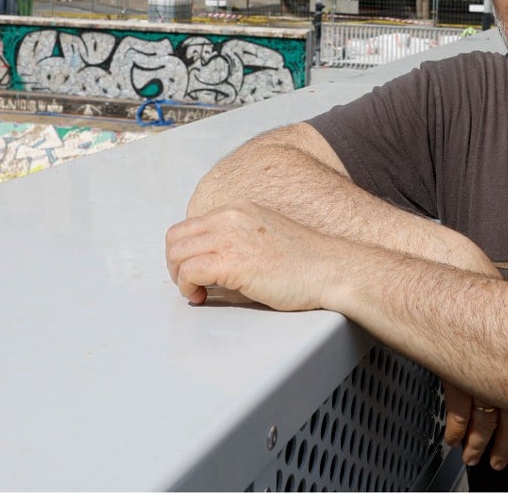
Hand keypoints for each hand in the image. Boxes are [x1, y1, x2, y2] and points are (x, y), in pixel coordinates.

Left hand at [166, 201, 345, 310]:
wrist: (332, 269)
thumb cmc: (307, 262)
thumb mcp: (266, 235)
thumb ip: (238, 240)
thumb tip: (211, 261)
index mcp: (239, 209)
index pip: (190, 225)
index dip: (186, 252)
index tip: (194, 270)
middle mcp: (231, 217)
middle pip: (176, 237)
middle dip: (175, 264)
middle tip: (189, 284)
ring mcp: (230, 237)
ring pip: (177, 254)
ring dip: (179, 278)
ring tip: (196, 292)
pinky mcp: (232, 261)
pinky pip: (189, 272)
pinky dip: (187, 288)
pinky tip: (201, 297)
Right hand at [442, 382, 507, 470]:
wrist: (471, 280)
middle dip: (506, 447)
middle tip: (499, 461)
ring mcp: (483, 381)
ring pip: (486, 422)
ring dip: (478, 444)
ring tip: (472, 457)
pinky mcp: (458, 377)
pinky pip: (459, 412)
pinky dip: (456, 429)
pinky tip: (453, 439)